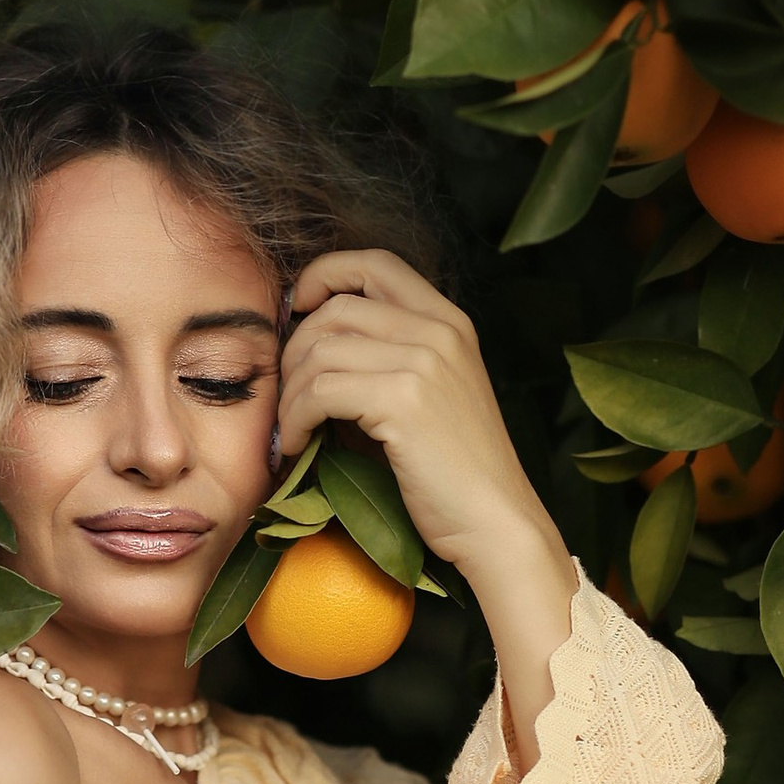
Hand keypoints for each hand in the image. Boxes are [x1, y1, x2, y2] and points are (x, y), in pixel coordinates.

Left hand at [282, 253, 576, 756]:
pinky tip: (301, 446)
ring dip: (291, 394)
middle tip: (287, 396)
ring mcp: (424, 361)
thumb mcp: (432, 392)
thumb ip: (387, 354)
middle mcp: (439, 329)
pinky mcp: (404, 400)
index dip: (323, 274)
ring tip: (292, 430)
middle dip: (294, 351)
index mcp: (449, 320)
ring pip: (319, 351)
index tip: (295, 309)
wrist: (496, 522)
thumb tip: (306, 339)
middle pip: (334, 309)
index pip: (373, 262)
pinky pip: (320, 391)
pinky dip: (296, 420)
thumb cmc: (455, 470)